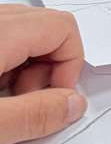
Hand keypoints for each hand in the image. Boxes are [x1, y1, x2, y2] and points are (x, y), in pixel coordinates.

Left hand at [0, 5, 85, 143]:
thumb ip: (33, 115)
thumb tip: (70, 106)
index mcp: (1, 31)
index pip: (63, 28)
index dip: (71, 66)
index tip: (55, 99)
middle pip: (45, 27)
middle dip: (48, 68)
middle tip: (28, 103)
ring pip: (22, 33)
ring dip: (24, 68)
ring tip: (3, 102)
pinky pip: (2, 38)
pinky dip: (4, 64)